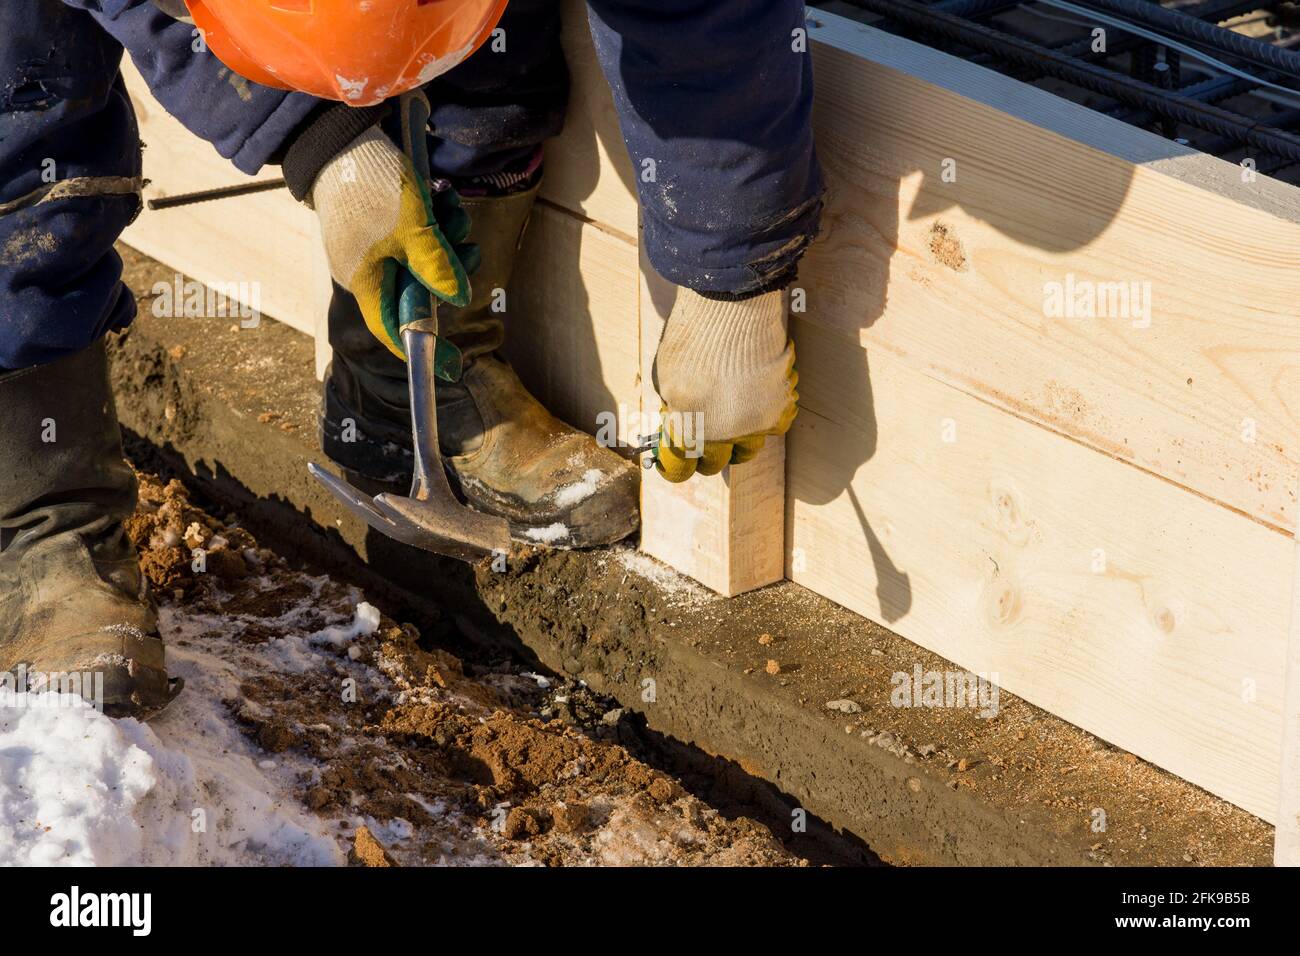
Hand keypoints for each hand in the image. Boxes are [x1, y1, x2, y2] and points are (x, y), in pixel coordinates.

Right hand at [311, 92, 476, 356]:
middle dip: (449, 274)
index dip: (423, 349)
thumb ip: (436, 266)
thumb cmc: (371, 183)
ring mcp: (377, 244)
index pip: (392, 330)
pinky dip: (437, 222)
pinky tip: (445, 198)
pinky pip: (420, 235)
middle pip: (419, 293)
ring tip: (454, 213)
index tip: (453, 366)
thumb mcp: (413, 227)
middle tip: (469, 250)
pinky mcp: (386, 220)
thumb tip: (457, 300)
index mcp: (365, 280)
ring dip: (449, 241)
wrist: (341, 130)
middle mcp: (369, 268)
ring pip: (426, 261)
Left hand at [652, 288, 797, 482]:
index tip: (677, 463)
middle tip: (702, 442)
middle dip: (705, 455)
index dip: (676, 466)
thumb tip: (679, 426)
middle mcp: (723, 433)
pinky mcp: (780, 406)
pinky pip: (773, 428)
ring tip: (731, 425)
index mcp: (688, 427)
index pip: (680, 466)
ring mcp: (754, 422)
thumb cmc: (692, 336)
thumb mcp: (666, 378)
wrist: (731, 307)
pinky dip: (765, 421)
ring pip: (747, 450)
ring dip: (736, 443)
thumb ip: (674, 410)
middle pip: (714, 463)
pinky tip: (756, 405)